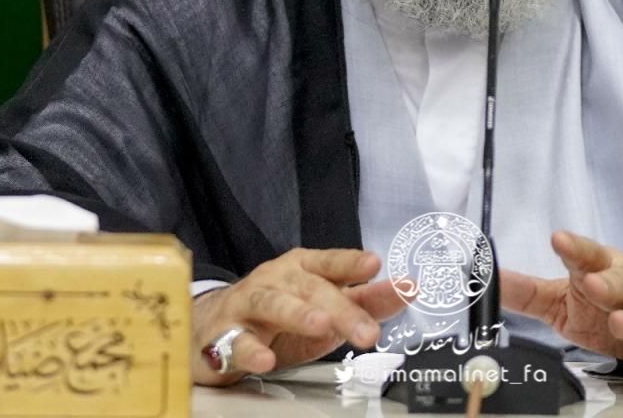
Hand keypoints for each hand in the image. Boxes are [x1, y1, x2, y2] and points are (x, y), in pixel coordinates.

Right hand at [191, 248, 405, 385]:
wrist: (213, 327)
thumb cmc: (278, 317)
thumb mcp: (326, 310)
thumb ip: (366, 302)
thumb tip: (409, 289)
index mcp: (302, 269)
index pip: (330, 263)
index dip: (350, 263)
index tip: (374, 265)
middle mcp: (276, 280)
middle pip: (309, 289)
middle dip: (340, 309)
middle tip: (367, 332)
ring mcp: (248, 304)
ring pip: (273, 305)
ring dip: (297, 314)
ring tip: (320, 325)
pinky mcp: (224, 334)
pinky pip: (237, 342)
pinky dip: (251, 350)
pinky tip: (266, 359)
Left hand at [499, 231, 622, 381]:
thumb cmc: (610, 306)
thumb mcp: (564, 300)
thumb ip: (529, 293)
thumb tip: (487, 280)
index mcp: (603, 270)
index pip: (587, 256)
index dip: (573, 248)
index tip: (557, 239)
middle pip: (621, 279)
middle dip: (607, 281)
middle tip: (591, 284)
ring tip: (621, 322)